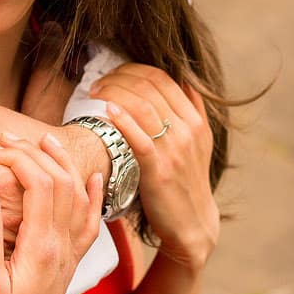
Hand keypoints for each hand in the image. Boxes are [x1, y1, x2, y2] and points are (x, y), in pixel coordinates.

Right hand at [0, 134, 102, 293]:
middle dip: (37, 154)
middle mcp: (62, 246)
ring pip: (78, 196)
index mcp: (40, 249)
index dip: (19, 160)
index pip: (40, 187)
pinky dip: (94, 196)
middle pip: (61, 183)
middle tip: (9, 138)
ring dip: (63, 165)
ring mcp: (70, 253)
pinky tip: (93, 179)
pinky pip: (91, 222)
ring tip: (44, 142)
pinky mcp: (70, 261)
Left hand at [93, 64, 218, 269]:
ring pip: (143, 106)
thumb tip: (185, 81)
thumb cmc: (187, 181)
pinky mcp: (160, 171)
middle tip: (97, 83)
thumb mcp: (199, 143)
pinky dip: (123, 121)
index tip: (112, 75)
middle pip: (149, 87)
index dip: (132, 70)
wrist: (193, 223)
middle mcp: (188, 130)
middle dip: (118, 78)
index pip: (162, 78)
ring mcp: (175, 150)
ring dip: (114, 94)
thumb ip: (194, 111)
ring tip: (94, 93)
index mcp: (195, 120)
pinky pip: (140, 139)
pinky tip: (107, 112)